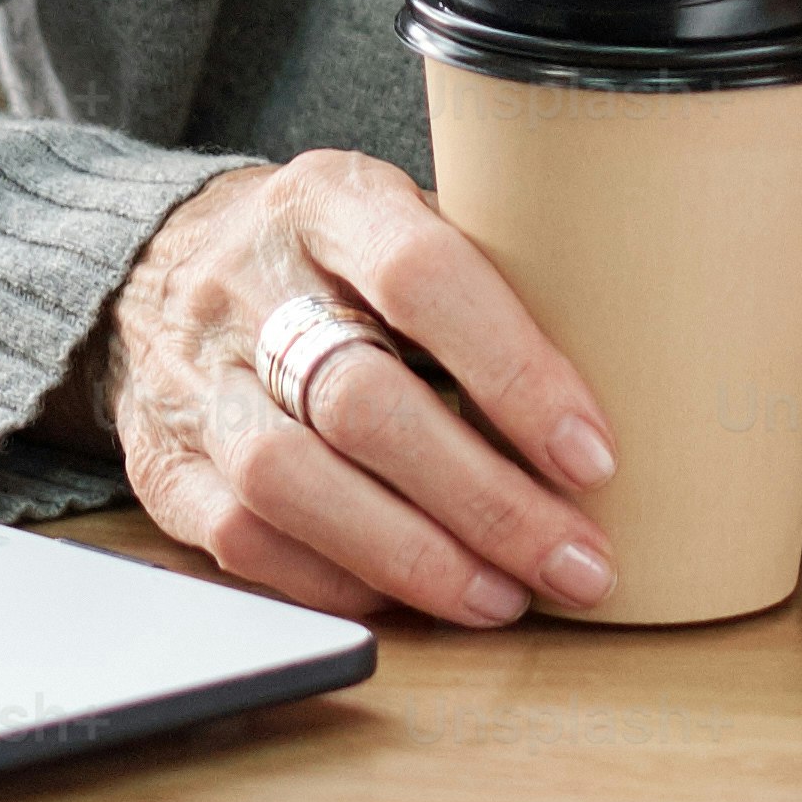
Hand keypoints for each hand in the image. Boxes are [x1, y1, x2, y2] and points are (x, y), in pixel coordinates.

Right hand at [97, 151, 620, 626]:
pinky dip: (339, 581)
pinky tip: (415, 600)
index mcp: (325, 200)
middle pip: (362, 402)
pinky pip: (245, 540)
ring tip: (506, 597)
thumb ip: (488, 277)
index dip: (513, 371)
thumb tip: (643, 374)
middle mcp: (246, 284)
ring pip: (293, 483)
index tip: (593, 455)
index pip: (420, 274)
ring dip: (416, 557)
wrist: (158, 270)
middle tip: (577, 561)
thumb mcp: (400, 219)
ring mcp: (193, 377)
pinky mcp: (162, 463)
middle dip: (485, 500)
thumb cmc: (330, 259)